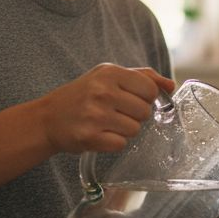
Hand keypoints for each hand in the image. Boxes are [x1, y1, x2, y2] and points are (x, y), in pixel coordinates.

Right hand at [38, 64, 175, 153]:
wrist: (47, 118)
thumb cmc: (83, 95)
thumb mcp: (108, 76)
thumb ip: (142, 77)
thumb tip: (171, 85)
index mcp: (110, 73)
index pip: (150, 90)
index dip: (145, 98)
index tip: (131, 100)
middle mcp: (102, 92)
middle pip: (144, 112)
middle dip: (134, 115)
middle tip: (115, 113)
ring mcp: (95, 115)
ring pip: (134, 129)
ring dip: (124, 130)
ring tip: (106, 123)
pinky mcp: (90, 137)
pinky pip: (120, 144)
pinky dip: (113, 143)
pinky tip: (100, 134)